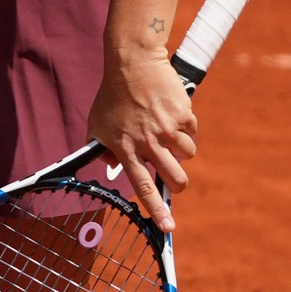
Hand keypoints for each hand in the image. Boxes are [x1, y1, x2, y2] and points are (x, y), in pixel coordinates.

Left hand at [88, 50, 196, 232]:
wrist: (133, 63)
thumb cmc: (113, 94)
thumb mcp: (97, 124)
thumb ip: (101, 148)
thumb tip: (109, 167)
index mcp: (126, 149)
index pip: (142, 187)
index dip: (156, 210)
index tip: (169, 228)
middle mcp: (148, 142)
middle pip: (175, 178)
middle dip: (179, 183)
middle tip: (176, 178)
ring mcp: (167, 129)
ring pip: (188, 153)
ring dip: (181, 145)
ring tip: (166, 128)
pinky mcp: (183, 114)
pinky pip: (193, 130)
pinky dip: (186, 123)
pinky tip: (171, 110)